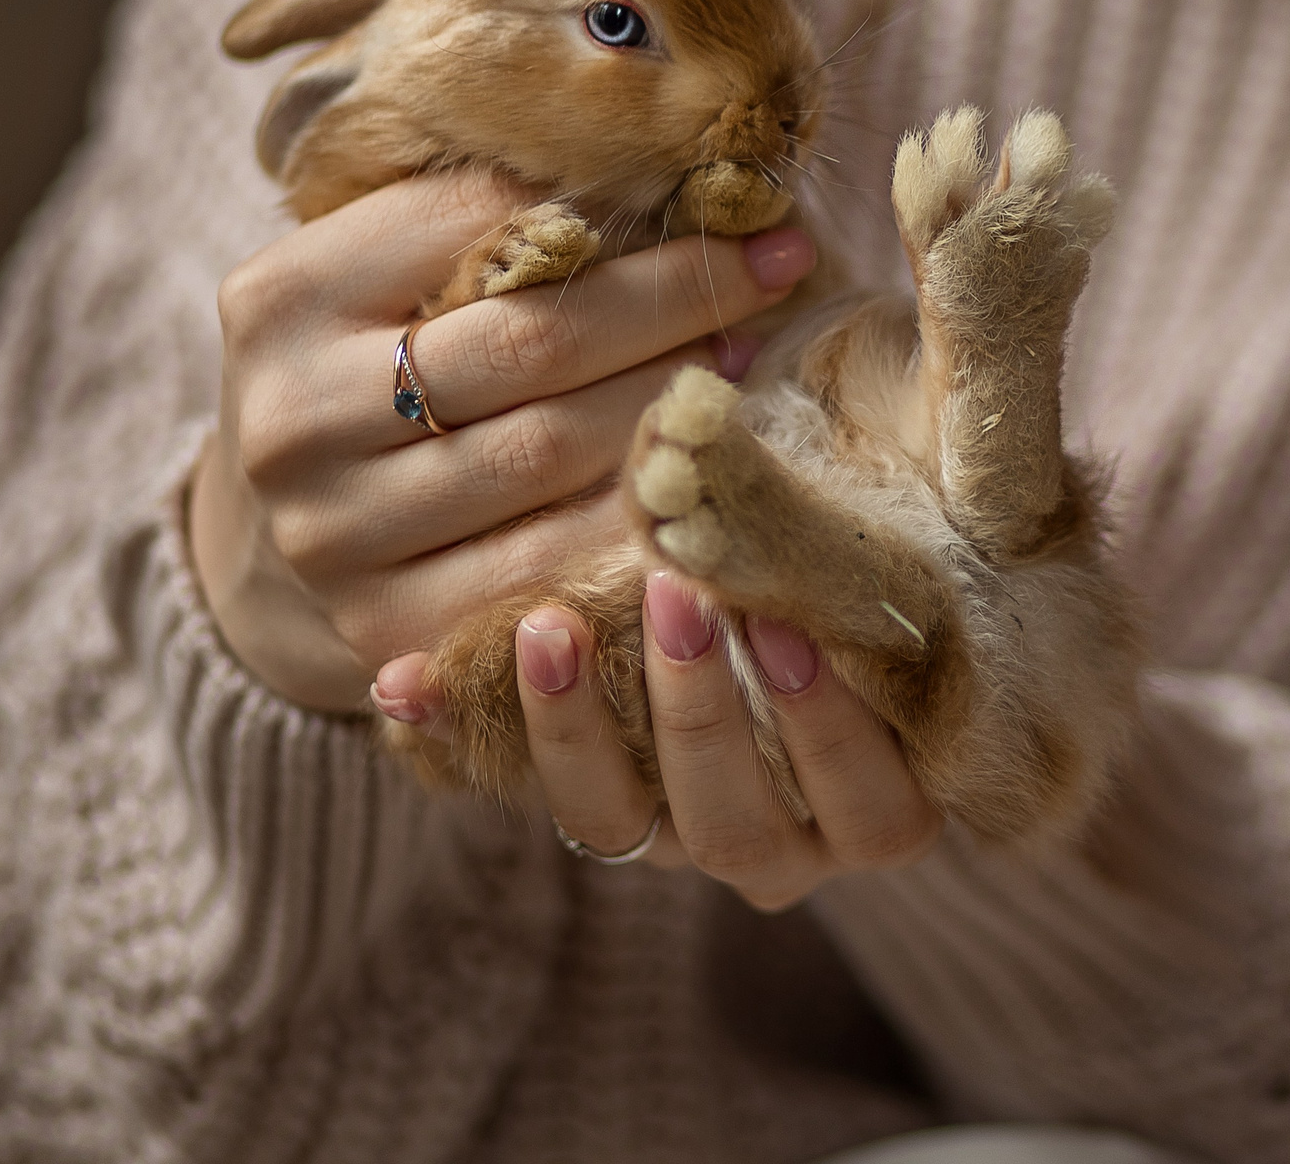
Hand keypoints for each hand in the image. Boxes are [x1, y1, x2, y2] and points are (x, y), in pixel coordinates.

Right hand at [186, 166, 814, 712]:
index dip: (623, 211)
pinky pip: (547, 568)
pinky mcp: (384, 629)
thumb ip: (490, 218)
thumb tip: (667, 165)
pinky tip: (703, 484)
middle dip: (676, 304)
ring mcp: (332, 536)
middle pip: (533, 344)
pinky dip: (639, 524)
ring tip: (746, 370)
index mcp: (285, 298)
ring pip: (549, 456)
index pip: (479, 224)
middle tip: (775, 280)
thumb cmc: (367, 369)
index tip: (747, 209)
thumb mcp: (388, 272)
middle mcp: (294, 418)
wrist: (277, 539)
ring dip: (670, 407)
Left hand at [373, 573, 942, 908]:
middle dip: (699, 709)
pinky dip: (459, 735)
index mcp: (882, 800)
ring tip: (550, 628)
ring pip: (623, 825)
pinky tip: (407, 680)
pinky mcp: (592, 807)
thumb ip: (866, 546)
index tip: (786, 627)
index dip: (828, 728)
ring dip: (580, 728)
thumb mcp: (879, 560)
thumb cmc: (863, 565)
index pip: (874, 804)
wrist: (770, 585)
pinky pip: (519, 790)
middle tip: (674, 598)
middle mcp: (786, 840)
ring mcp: (680, 833)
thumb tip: (851, 450)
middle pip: (737, 822)